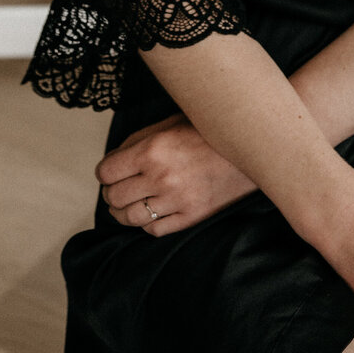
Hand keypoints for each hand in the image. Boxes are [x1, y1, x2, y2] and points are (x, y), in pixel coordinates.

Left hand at [95, 113, 255, 235]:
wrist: (249, 147)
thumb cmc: (207, 130)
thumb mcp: (169, 123)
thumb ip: (138, 140)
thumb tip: (113, 159)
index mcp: (152, 149)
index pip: (107, 171)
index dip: (104, 172)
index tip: (109, 171)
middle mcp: (161, 177)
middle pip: (114, 196)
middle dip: (111, 191)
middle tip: (116, 186)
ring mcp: (176, 200)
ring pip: (130, 218)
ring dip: (123, 211)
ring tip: (126, 203)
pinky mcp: (191, 217)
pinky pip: (154, 229)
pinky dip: (146, 223)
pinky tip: (149, 211)